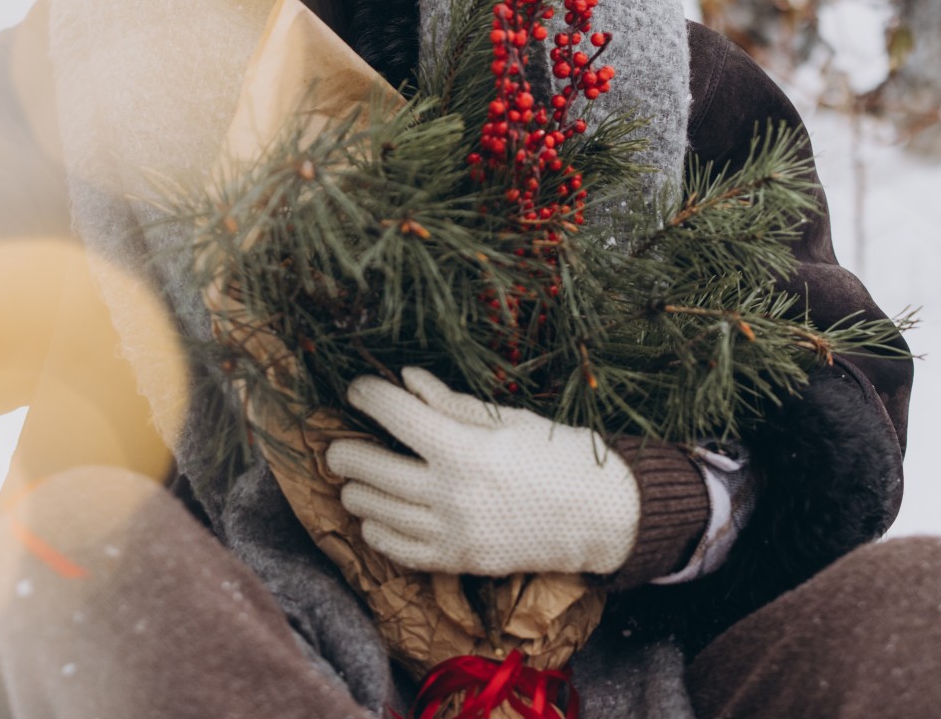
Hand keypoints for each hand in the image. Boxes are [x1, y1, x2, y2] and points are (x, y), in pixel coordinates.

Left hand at [324, 367, 638, 575]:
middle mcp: (451, 493)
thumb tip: (405, 379)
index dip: (367, 395)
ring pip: (375, 510)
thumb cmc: (559, 456)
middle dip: (344, 449)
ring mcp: (452, 532)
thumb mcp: (508, 420)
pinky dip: (377, 531)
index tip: (357, 389)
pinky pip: (397, 550)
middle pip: (369, 467)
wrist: (602, 517)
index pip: (395, 414)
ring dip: (356, 489)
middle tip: (338, 441)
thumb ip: (451, 403)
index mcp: (465, 448)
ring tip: (355, 476)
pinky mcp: (458, 562)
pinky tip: (374, 517)